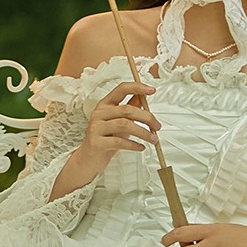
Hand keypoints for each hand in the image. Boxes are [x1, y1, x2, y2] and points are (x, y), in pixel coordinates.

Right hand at [50, 81, 158, 198]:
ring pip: (125, 124)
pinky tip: (141, 147)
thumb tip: (143, 97)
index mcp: (105, 104)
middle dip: (147, 117)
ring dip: (143, 132)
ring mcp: (96, 127)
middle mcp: (99, 113)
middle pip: (127, 109)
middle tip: (157, 126)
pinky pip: (119, 141)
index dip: (137, 87)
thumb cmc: (105, 138)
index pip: (121, 89)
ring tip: (152, 139)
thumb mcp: (119, 121)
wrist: (89, 158)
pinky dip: (133, 144)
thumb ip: (129, 108)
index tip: (151, 90)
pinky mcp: (97, 143)